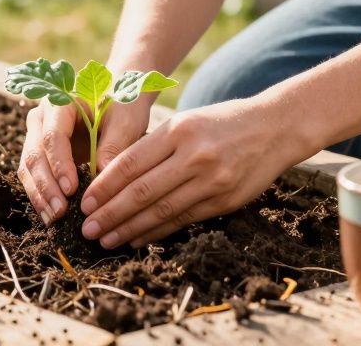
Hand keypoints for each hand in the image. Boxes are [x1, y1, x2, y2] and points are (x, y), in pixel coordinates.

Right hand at [19, 96, 150, 223]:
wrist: (117, 102)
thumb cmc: (123, 106)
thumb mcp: (126, 121)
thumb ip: (114, 144)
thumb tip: (101, 174)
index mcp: (60, 103)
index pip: (52, 135)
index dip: (59, 163)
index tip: (70, 188)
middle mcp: (41, 118)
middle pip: (34, 153)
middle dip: (45, 185)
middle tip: (60, 211)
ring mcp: (37, 136)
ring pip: (28, 167)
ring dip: (40, 195)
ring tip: (54, 219)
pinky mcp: (41, 154)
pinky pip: (34, 176)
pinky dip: (41, 196)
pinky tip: (51, 216)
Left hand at [78, 94, 311, 248]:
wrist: (275, 128)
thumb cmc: (221, 122)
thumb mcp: (185, 121)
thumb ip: (153, 146)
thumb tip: (111, 178)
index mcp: (177, 130)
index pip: (130, 163)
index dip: (104, 187)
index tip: (85, 203)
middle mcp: (194, 156)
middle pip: (141, 192)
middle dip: (110, 214)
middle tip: (87, 229)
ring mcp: (212, 181)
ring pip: (161, 211)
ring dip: (129, 229)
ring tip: (105, 239)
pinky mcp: (224, 201)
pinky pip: (183, 220)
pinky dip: (156, 232)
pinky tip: (136, 239)